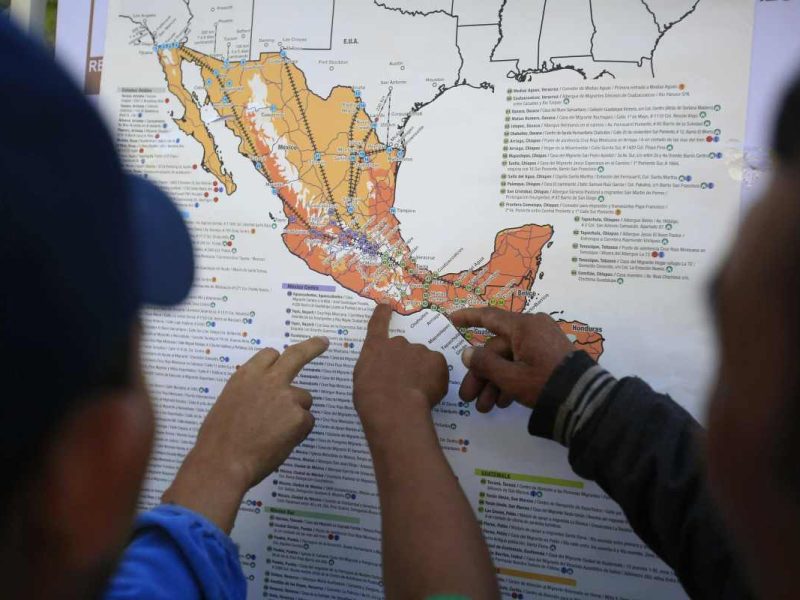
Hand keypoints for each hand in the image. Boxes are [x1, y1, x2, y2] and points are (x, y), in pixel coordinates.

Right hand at [163, 336, 328, 531]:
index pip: (270, 355)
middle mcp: (269, 380)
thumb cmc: (218, 440)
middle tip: (323, 342)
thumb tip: (260, 398)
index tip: (287, 355)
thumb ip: (249, 393)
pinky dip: (299, 433)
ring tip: (273, 434)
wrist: (222, 463)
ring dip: (296, 413)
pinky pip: (307, 422)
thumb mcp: (227, 404)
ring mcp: (286, 397)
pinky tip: (280, 443)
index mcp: (247, 375)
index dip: (278, 360)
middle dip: (312, 346)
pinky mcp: (299, 416)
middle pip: (297, 355)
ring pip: (304, 400)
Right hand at [354, 304, 448, 429]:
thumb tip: (382, 373)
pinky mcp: (437, 360)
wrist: (392, 405)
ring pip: (423, 360)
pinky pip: (438, 369)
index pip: (378, 324)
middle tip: (405, 384)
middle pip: (405, 349)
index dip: (382, 314)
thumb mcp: (362, 381)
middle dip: (407, 362)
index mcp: (376, 347)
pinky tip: (428, 393)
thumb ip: (374, 369)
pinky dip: (436, 379)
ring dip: (422, 371)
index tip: (386, 305)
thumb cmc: (371, 398)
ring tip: (417, 392)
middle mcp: (398, 343)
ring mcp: (419, 349)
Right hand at [450, 309, 572, 412]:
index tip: (450, 320)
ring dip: (495, 382)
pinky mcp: (550, 356)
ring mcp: (542, 342)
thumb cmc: (544, 383)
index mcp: (523, 326)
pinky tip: (502, 402)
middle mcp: (532, 329)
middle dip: (481, 375)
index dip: (468, 318)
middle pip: (497, 348)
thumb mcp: (510, 377)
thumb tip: (467, 353)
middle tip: (468, 397)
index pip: (489, 317)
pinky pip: (523, 363)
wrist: (585, 400)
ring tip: (486, 407)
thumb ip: (484, 363)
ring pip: (509, 359)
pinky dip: (511, 380)